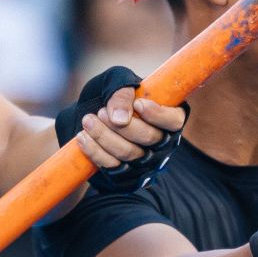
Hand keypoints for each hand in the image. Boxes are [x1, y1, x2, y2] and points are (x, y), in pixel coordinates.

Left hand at [56, 65, 188, 191]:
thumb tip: (121, 119)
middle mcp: (161, 143)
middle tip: (101, 112)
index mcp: (167, 118)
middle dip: (122, 125)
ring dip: (104, 136)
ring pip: (129, 153)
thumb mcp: (115, 81)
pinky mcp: (125, 175)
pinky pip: (112, 167)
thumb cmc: (108, 96)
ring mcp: (144, 162)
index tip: (138, 104)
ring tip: (88, 120)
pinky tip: (83, 137)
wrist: (84, 116)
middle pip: (149, 138)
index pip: (174, 120)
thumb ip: (121, 90)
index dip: (158, 114)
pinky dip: (95, 151)